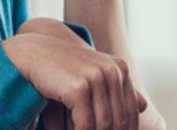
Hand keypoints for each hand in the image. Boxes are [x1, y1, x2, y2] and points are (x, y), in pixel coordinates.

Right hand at [3, 19, 141, 129]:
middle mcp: (112, 71)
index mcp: (120, 69)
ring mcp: (96, 78)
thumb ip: (118, 89)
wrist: (31, 53)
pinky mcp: (79, 87)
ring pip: (103, 126)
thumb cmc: (63, 67)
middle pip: (119, 122)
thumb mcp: (94, 74)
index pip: (130, 114)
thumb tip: (145, 106)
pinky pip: (85, 125)